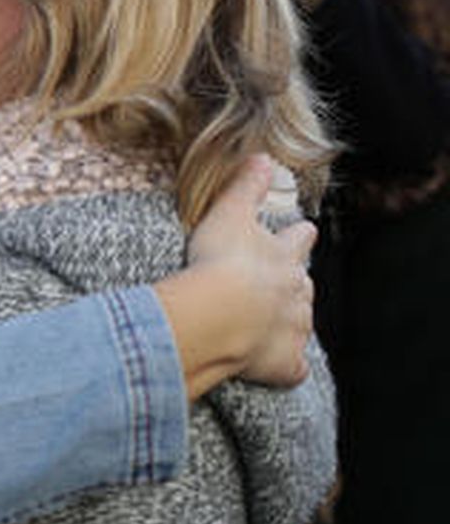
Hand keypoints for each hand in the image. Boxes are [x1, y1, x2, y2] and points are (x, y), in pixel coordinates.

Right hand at [160, 155, 316, 397]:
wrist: (219, 312)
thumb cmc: (220, 261)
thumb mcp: (229, 213)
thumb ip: (246, 185)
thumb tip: (262, 156)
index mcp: (285, 256)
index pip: (300, 239)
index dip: (299, 235)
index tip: (303, 231)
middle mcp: (297, 292)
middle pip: (303, 285)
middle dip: (293, 284)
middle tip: (275, 285)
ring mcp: (292, 329)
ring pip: (299, 325)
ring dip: (287, 324)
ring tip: (267, 325)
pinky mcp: (283, 362)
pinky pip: (289, 368)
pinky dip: (283, 367)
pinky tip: (275, 367)